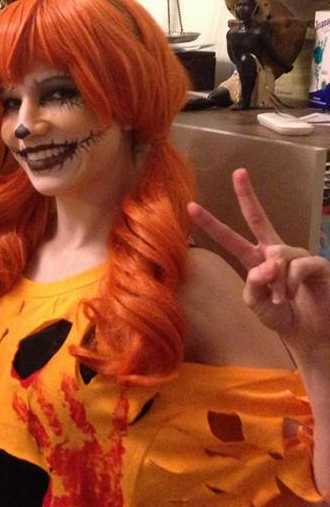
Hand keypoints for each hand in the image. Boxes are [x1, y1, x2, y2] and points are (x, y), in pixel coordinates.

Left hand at [187, 169, 329, 357]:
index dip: (211, 223)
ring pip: (278, 255)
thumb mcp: (256, 304)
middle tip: (238, 172)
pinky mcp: (317, 263)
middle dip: (247, 194)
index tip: (190, 206)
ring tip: (283, 298)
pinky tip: (295, 293)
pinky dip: (292, 282)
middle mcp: (274, 252)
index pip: (230, 237)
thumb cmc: (282, 317)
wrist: (310, 334)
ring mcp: (296, 255)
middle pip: (258, 218)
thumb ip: (253, 284)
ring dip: (277, 281)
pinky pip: (299, 265)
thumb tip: (267, 264)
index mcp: (254, 260)